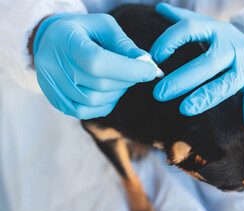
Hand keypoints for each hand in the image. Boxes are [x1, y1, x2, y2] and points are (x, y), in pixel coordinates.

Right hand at [34, 13, 156, 118]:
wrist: (51, 40)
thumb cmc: (83, 30)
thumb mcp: (103, 26)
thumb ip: (124, 43)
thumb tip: (146, 62)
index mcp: (65, 40)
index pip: (98, 62)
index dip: (128, 69)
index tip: (151, 70)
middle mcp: (52, 65)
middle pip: (99, 84)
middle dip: (127, 80)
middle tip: (138, 72)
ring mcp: (51, 86)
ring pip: (94, 101)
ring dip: (117, 93)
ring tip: (122, 79)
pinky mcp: (56, 100)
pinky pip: (86, 112)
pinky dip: (105, 104)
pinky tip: (111, 92)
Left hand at [150, 3, 243, 129]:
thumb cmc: (227, 43)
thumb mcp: (209, 27)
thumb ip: (185, 20)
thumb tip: (159, 7)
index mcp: (216, 30)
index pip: (190, 28)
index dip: (169, 40)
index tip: (153, 56)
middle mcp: (231, 46)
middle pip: (207, 62)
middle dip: (183, 78)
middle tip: (159, 93)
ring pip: (227, 82)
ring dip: (207, 96)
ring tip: (185, 109)